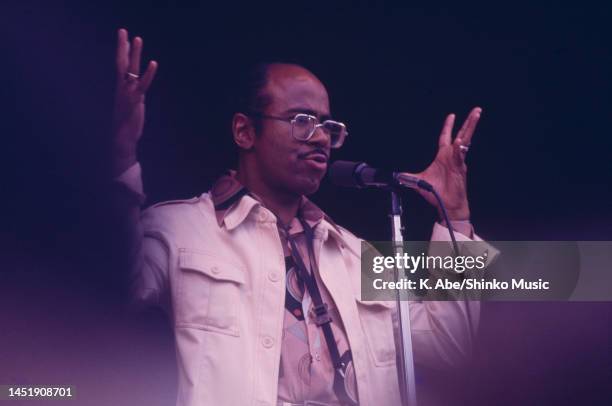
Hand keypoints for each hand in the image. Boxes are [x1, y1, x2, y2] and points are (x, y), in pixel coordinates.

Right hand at [112, 28, 157, 174]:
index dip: (123, 51)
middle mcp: (122, 87)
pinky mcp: (136, 101)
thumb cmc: (126, 123)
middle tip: (123, 30)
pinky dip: (149, 74)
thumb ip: (133, 95)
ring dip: (134, 53)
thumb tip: (136, 89)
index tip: (125, 37)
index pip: (121, 65)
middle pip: (121, 62)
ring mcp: (128, 93)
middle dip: (122, 46)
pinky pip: (142, 84)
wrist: (122, 139)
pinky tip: (154, 63)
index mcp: (121, 87)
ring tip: (137, 38)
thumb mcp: (131, 105)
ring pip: (130, 69)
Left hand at [402, 107, 481, 220]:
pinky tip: (459, 143)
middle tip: (476, 110)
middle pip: (462, 134)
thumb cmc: (436, 192)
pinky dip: (460, 149)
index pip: (445, 137)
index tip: (451, 115)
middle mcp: (452, 156)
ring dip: (469, 129)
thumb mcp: (419, 181)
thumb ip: (408, 176)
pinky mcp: (460, 169)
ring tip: (474, 117)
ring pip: (465, 142)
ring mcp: (458, 161)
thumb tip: (397, 175)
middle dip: (468, 122)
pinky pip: (460, 157)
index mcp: (443, 156)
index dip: (448, 126)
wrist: (446, 204)